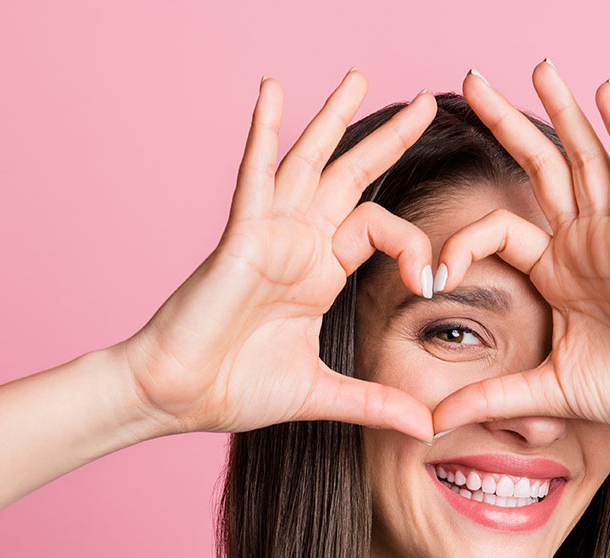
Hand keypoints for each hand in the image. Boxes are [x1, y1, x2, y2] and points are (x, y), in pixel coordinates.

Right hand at [117, 71, 441, 441]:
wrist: (178, 396)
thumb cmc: (233, 389)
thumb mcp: (322, 396)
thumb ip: (375, 404)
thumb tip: (426, 429)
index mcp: (319, 273)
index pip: (381, 230)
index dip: (416, 247)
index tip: (431, 281)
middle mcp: (299, 245)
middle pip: (352, 177)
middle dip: (388, 139)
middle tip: (423, 101)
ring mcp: (270, 235)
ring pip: (309, 163)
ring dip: (333, 119)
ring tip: (357, 77)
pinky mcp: (242, 237)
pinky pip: (256, 176)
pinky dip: (265, 134)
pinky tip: (272, 94)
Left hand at [427, 62, 609, 433]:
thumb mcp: (544, 390)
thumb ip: (489, 396)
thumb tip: (431, 423)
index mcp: (555, 270)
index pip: (496, 229)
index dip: (457, 243)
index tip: (429, 274)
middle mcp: (580, 242)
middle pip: (538, 167)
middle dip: (503, 123)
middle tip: (468, 79)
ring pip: (581, 157)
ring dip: (559, 109)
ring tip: (538, 66)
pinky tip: (607, 92)